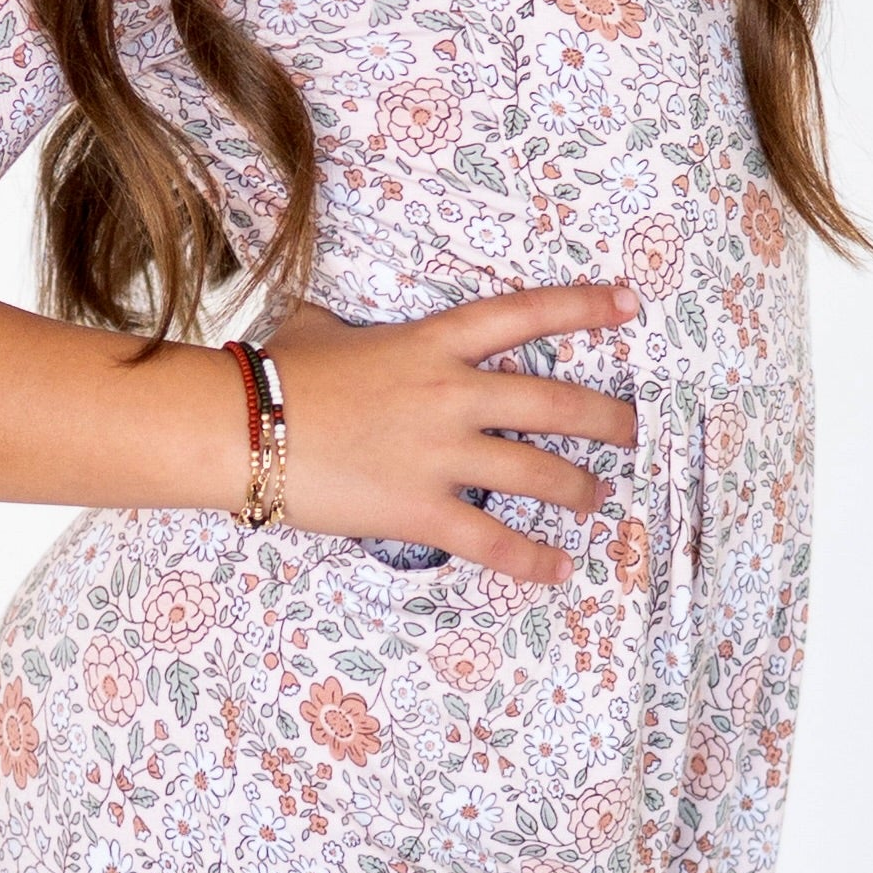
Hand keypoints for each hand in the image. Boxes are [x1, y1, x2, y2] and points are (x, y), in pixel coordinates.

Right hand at [262, 285, 640, 588]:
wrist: (240, 427)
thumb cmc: (273, 375)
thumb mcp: (318, 327)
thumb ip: (348, 327)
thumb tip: (330, 326)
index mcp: (434, 343)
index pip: (525, 314)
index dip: (584, 306)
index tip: (629, 305)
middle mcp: (453, 394)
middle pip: (558, 404)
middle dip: (608, 420)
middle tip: (632, 432)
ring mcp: (441, 454)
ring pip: (540, 474)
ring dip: (581, 488)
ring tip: (598, 498)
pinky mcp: (421, 510)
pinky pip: (494, 540)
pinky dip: (534, 559)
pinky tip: (559, 568)